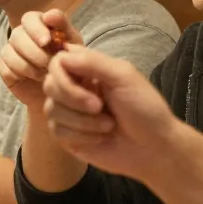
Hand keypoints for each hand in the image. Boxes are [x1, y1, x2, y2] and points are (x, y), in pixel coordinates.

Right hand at [0, 9, 80, 112]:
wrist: (61, 91)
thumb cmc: (68, 64)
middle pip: (17, 34)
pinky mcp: (4, 67)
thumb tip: (49, 15)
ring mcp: (11, 50)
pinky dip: (18, 74)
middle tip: (49, 64)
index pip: (30, 18)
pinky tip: (31, 79)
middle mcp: (22, 34)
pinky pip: (4, 67)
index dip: (36, 28)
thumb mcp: (73, 45)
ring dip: (27, 65)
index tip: (47, 41)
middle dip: (34, 51)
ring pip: (8, 51)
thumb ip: (63, 27)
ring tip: (44, 75)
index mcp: (39, 25)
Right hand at [41, 45, 181, 181]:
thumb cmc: (144, 108)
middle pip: (50, 84)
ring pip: (51, 109)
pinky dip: (80, 135)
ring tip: (108, 126)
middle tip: (99, 106)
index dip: (63, 73)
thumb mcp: (124, 77)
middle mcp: (75, 88)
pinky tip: (100, 138)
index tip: (87, 82)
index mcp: (88, 70)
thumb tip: (62, 55)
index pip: (58, 61)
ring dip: (82, 120)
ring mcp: (69, 113)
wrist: (152, 148)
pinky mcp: (67, 136)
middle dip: (74, 98)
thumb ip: (93, 61)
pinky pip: (57, 130)